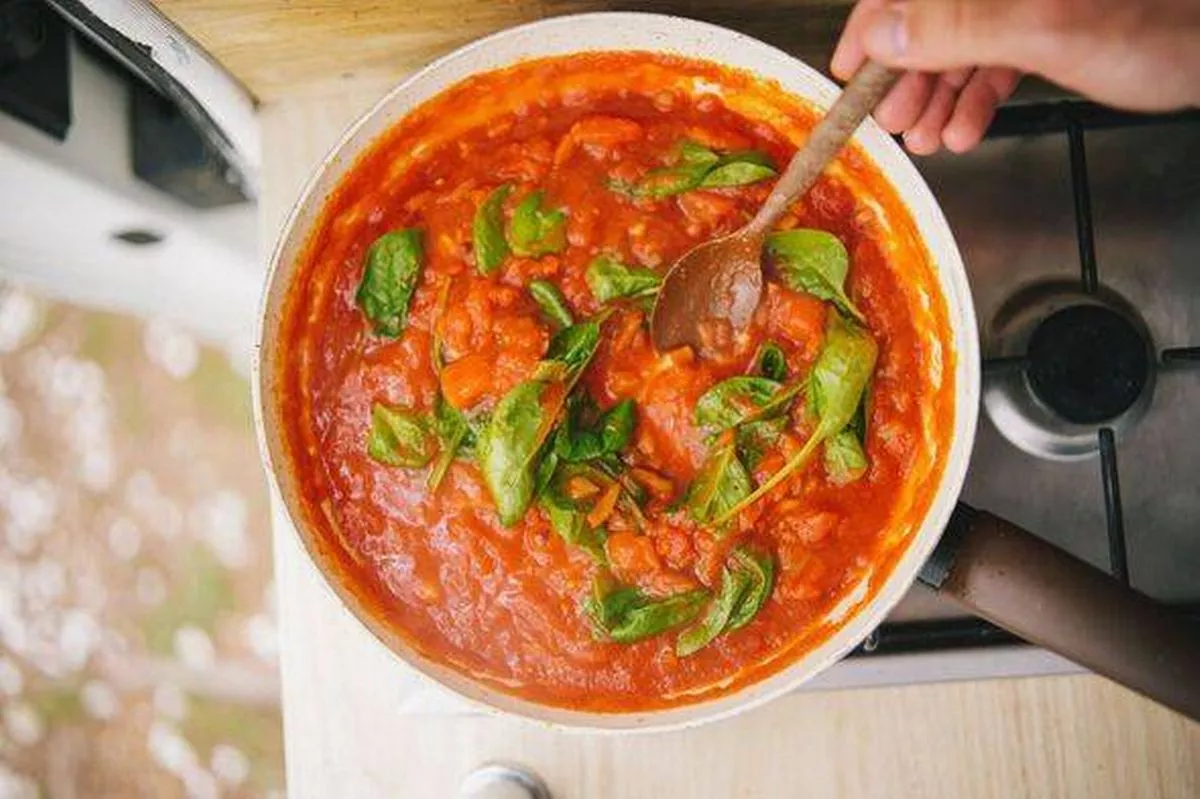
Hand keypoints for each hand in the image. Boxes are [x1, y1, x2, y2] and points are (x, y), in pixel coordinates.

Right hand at [831, 0, 1199, 154]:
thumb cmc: (1160, 22)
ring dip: (937, 96)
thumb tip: (882, 33)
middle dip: (906, 75)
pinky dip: (975, 98)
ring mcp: (1026, 2)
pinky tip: (966, 129)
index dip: (873, 24)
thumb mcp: (1046, 26)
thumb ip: (957, 25)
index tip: (849, 70)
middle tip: (893, 121)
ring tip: (927, 138)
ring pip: (960, 43)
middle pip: (931, 16)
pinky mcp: (1050, 24)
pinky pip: (995, 58)